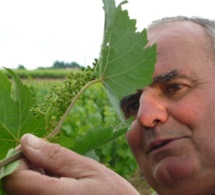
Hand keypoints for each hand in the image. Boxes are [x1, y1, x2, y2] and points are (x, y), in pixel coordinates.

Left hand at [3, 134, 138, 194]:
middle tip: (49, 157)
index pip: (15, 179)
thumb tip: (27, 140)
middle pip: (14, 186)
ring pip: (21, 191)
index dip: (20, 160)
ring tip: (57, 170)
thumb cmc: (111, 192)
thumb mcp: (88, 169)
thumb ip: (57, 156)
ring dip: (32, 175)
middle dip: (27, 166)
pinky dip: (38, 184)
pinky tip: (56, 180)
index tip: (34, 148)